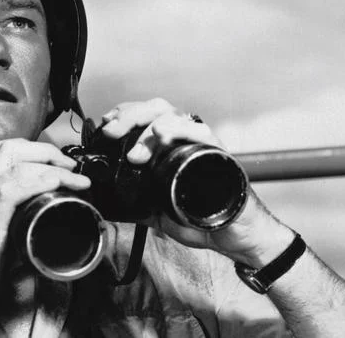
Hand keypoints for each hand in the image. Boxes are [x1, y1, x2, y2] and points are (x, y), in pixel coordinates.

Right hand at [0, 139, 90, 330]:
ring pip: (12, 164)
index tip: (55, 161)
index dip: (30, 148)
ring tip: (73, 177)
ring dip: (50, 165)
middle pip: (8, 149)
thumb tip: (43, 219)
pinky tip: (56, 184)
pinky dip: (38, 181)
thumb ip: (11, 221)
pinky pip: (11, 190)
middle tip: (69, 165)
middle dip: (45, 150)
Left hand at [99, 98, 293, 266]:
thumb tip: (113, 205)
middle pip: (156, 109)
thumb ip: (140, 205)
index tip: (106, 126)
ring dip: (148, 129)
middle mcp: (186, 139)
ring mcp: (203, 144)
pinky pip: (202, 133)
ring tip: (135, 153)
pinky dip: (180, 130)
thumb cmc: (205, 219)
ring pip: (174, 116)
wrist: (237, 236)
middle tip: (112, 133)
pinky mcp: (220, 155)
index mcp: (170, 147)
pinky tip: (162, 134)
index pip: (145, 116)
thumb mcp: (161, 213)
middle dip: (130, 117)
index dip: (124, 115)